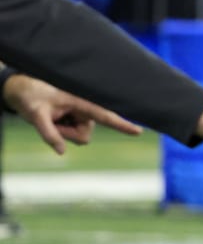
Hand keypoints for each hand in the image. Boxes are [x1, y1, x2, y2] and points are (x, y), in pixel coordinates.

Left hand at [1, 74, 141, 154]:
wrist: (22, 91)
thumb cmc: (31, 97)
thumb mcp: (35, 116)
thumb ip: (49, 134)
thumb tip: (62, 153)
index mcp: (81, 102)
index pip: (105, 116)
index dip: (122, 124)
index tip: (139, 131)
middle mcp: (85, 111)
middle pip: (84, 136)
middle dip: (65, 134)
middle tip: (47, 120)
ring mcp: (81, 117)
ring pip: (78, 138)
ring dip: (61, 132)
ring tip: (49, 116)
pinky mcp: (76, 121)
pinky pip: (71, 136)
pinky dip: (60, 131)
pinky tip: (53, 118)